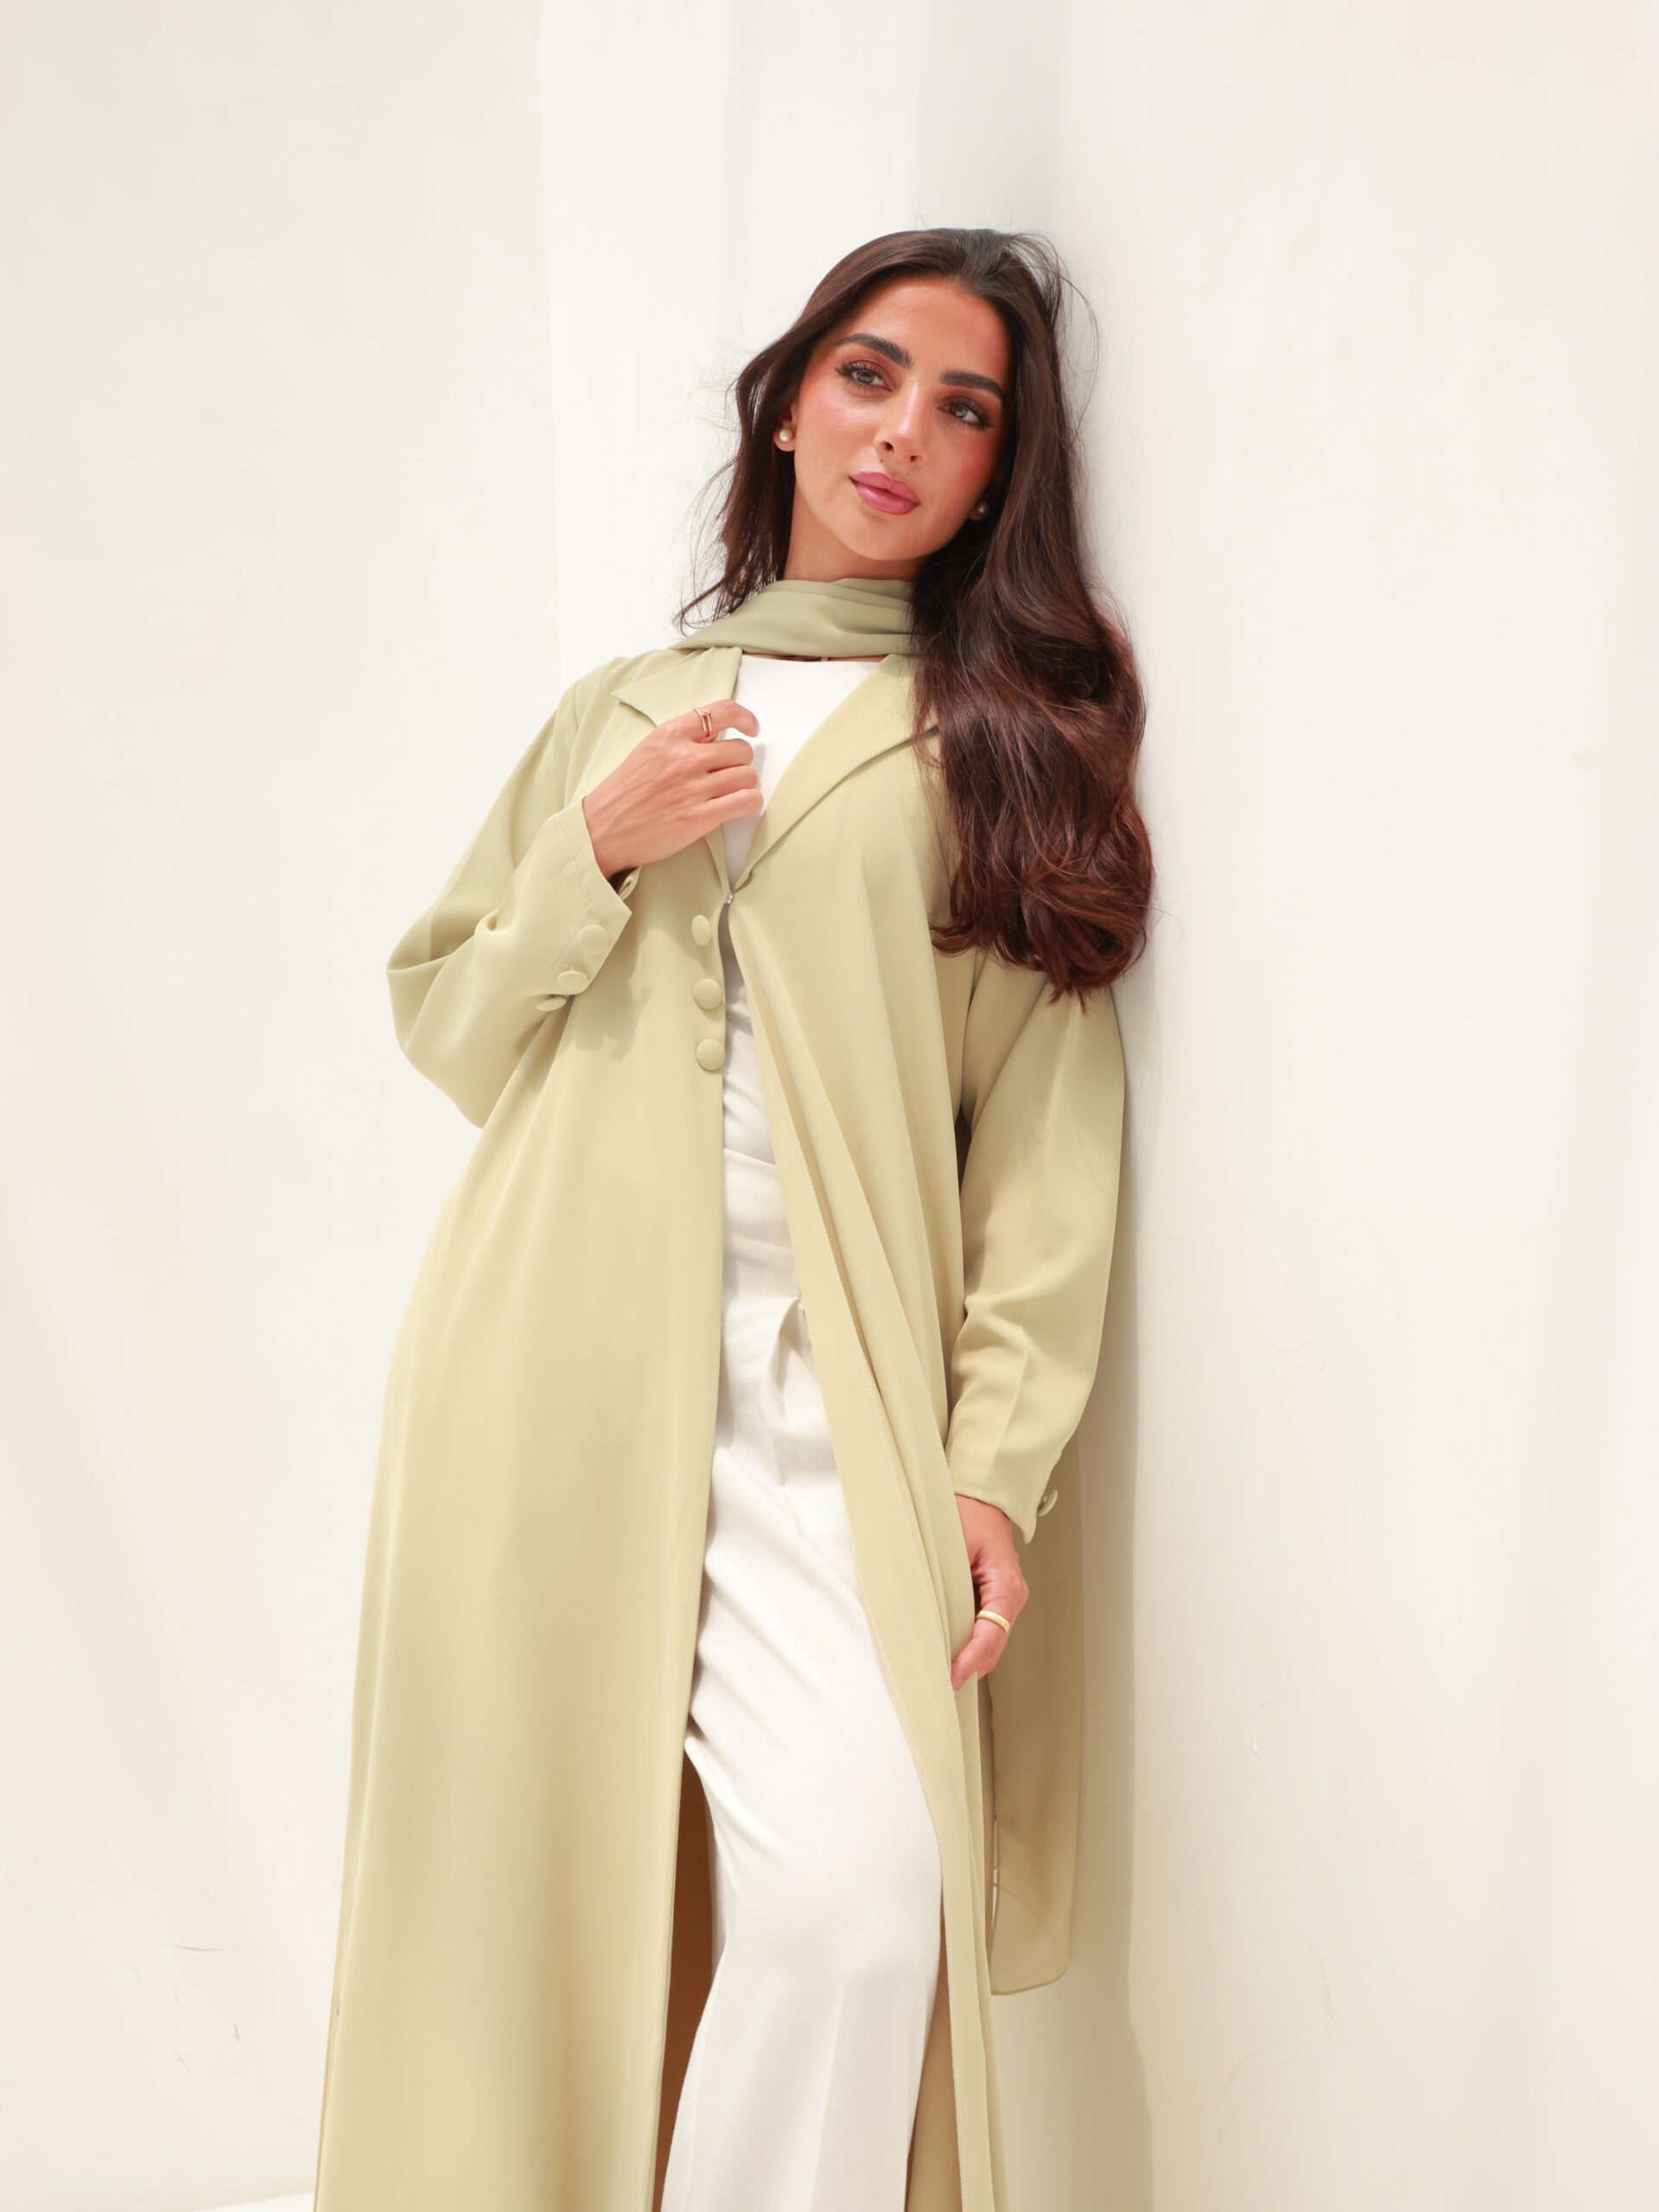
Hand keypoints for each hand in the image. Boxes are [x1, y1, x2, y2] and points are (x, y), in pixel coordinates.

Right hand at [581, 698, 762, 878]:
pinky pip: (747, 801)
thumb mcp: (648, 751)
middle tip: (728, 772)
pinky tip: (738, 805)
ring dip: (744, 784)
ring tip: (729, 792)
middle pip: (741, 749)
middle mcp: (684, 758)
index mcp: (670, 735)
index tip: (751, 728)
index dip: (745, 718)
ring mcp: (693, 788)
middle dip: (740, 762)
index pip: (722, 711)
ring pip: (747, 775)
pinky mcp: (700, 817)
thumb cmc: (624, 793)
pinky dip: (749, 803)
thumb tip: (714, 735)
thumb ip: (681, 740)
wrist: (603, 829)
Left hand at [948, 1495, 1027, 1689]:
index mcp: (1006, 1585)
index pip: (991, 1635)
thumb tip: (919, 1609)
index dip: (970, 1660)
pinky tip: (949, 1651)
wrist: (983, 1496)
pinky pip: (986, 1630)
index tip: (951, 1677)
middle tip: (939, 1684)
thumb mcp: (952, 1544)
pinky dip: (970, 1645)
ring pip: (991, 1643)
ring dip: (969, 1659)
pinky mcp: (996, 1598)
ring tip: (941, 1673)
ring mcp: (1006, 1599)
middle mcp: (1011, 1597)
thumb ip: (942, 1580)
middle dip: (969, 1668)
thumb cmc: (970, 1512)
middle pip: (993, 1647)